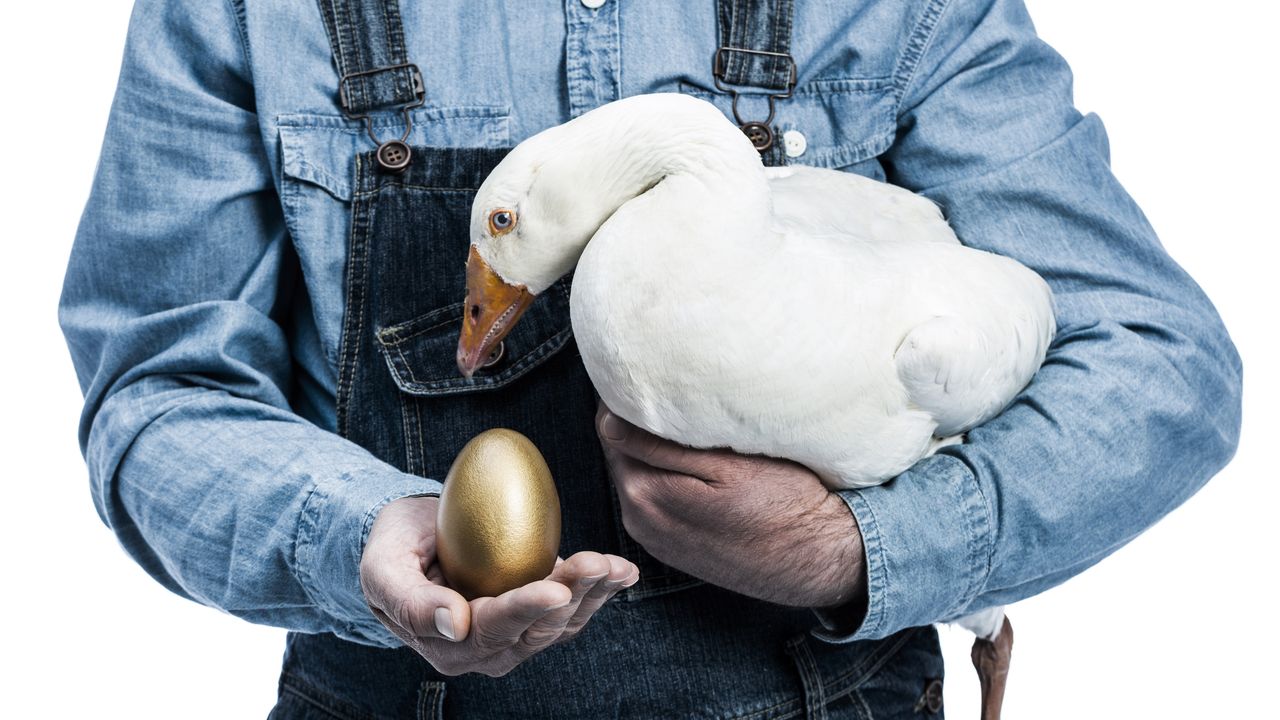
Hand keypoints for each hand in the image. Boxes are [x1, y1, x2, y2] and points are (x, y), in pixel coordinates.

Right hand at [360, 496, 637, 676]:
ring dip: (594, 594)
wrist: (411, 543)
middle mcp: (489, 650)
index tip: (555, 587)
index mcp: (449, 646)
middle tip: (597, 563)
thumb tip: (453, 624)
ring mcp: (518, 636)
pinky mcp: (539, 617)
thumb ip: (410, 601)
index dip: (526, 609)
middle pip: (538, 627)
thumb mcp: (383, 570)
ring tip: (617, 567)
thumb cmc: (393, 552)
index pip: (493, 628)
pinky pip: (574, 610)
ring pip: (563, 622)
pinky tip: (623, 571)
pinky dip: (600, 590)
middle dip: (573, 595)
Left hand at [596, 401, 865, 608]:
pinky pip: (653, 498)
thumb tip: (609, 420)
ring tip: (683, 420)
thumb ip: (660, 448)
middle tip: (667, 387)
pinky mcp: (671, 546)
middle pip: (620, 451)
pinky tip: (693, 461)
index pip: (610, 427)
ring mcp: (654, 537)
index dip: (627, 397)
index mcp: (645, 494)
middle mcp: (639, 519)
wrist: (818, 559)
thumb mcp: (726, 466)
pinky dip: (664, 474)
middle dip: (636, 420)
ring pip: (636, 473)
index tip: (650, 372)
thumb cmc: (783, 503)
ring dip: (651, 448)